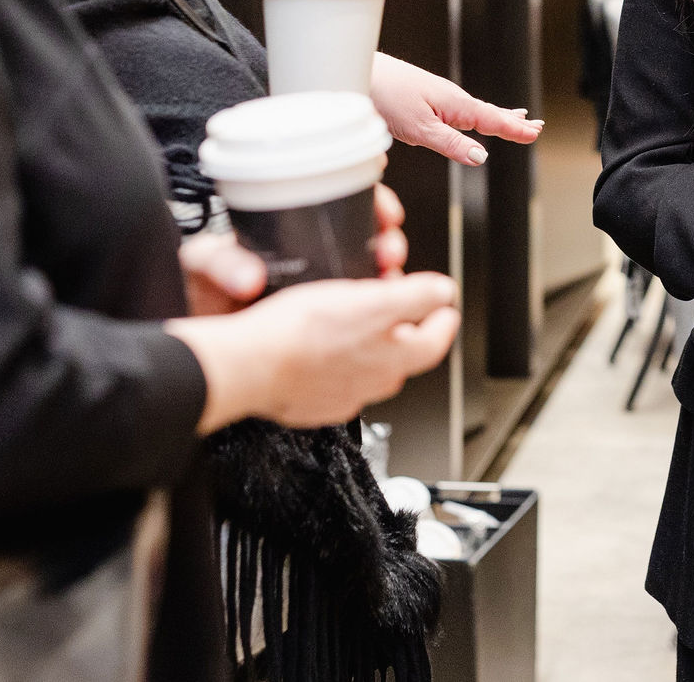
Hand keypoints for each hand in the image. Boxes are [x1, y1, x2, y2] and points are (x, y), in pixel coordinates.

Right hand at [167, 271, 460, 432]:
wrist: (249, 367)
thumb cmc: (303, 335)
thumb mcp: (372, 302)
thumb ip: (416, 297)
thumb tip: (444, 292)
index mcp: (396, 358)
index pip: (436, 340)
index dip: (442, 317)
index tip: (444, 305)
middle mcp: (373, 383)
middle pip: (403, 355)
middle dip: (404, 328)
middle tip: (399, 308)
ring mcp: (341, 395)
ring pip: (367, 366)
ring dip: (368, 344)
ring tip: (358, 323)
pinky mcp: (311, 400)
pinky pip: (334, 378)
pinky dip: (335, 360)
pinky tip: (321, 345)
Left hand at [180, 181, 409, 312]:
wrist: (190, 338)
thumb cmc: (192, 289)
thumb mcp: (203, 265)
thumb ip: (221, 263)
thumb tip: (250, 278)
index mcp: (285, 226)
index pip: (341, 199)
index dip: (372, 202)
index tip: (387, 212)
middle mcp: (306, 250)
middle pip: (364, 233)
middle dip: (387, 238)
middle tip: (389, 250)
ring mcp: (316, 282)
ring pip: (366, 269)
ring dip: (386, 272)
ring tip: (386, 278)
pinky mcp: (318, 314)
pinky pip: (357, 306)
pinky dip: (375, 304)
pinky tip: (380, 307)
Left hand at [370, 53, 543, 165]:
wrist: (358, 71)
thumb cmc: (385, 94)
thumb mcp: (420, 129)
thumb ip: (451, 144)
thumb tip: (481, 157)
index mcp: (455, 104)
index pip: (493, 119)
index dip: (515, 128)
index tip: (535, 133)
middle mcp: (450, 98)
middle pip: (489, 112)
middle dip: (513, 121)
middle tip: (536, 127)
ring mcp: (438, 96)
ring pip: (475, 109)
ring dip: (498, 115)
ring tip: (515, 119)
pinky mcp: (425, 96)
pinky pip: (459, 108)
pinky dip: (476, 112)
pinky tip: (470, 115)